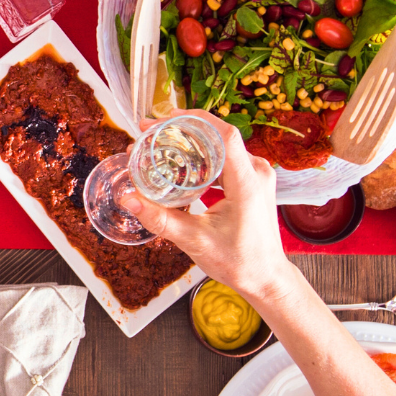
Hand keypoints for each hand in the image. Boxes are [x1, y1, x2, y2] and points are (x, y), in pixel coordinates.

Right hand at [118, 111, 294, 301]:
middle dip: (182, 129)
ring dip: (190, 142)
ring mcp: (256, 176)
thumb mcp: (195, 241)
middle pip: (217, 136)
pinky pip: (224, 158)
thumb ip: (160, 218)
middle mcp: (256, 173)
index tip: (164, 117)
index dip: (195, 119)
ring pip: (220, 146)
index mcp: (248, 183)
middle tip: (149, 132)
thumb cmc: (239, 262)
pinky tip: (178, 162)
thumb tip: (128, 199)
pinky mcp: (251, 182)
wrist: (266, 278)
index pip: (224, 135)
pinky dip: (200, 156)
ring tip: (158, 145)